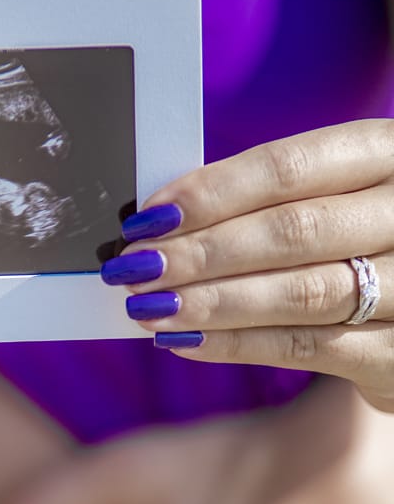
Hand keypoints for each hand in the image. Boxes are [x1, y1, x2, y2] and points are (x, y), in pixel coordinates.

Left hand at [101, 119, 393, 411]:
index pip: (290, 167)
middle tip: (134, 269)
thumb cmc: (365, 243)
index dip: (212, 193)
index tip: (148, 218)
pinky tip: (187, 342)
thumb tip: (162, 221)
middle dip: (200, 252)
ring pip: (300, 293)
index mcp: (388, 155)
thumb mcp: (338, 198)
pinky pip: (307, 347)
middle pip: (292, 231)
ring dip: (211, 302)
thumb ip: (269, 201)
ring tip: (150, 308)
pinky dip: (238, 344)